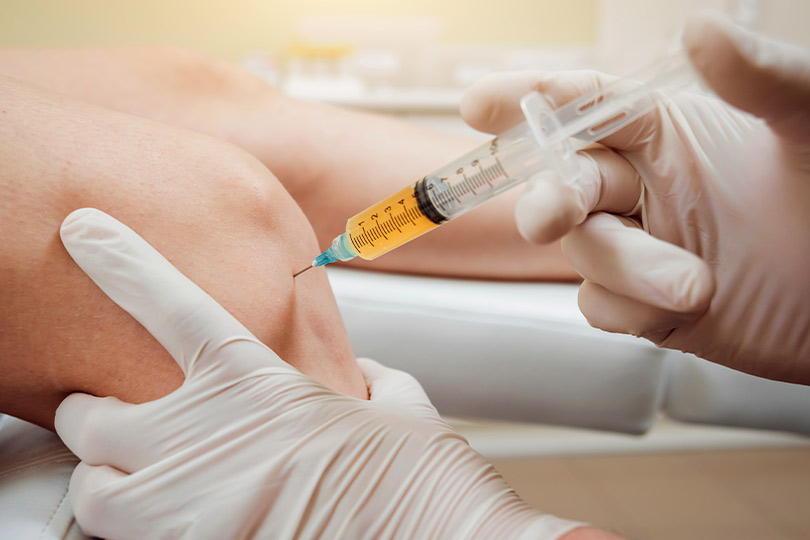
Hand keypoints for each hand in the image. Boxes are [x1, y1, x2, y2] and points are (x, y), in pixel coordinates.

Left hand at [54, 208, 584, 539]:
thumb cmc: (425, 481)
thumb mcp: (399, 407)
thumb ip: (363, 379)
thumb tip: (356, 373)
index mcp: (260, 383)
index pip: (169, 305)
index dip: (122, 262)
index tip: (87, 233)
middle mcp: (207, 439)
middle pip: (92, 415)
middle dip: (93, 413)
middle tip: (110, 412)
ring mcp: (191, 508)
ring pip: (93, 489)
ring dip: (105, 477)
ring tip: (131, 475)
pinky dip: (137, 527)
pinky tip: (174, 516)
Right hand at [460, 12, 809, 382]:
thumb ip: (763, 78)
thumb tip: (701, 28)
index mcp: (669, 134)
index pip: (586, 106)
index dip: (530, 100)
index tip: (479, 104)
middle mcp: (643, 187)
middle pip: (565, 183)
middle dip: (549, 199)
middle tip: (550, 218)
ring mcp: (639, 246)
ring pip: (583, 251)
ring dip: (625, 268)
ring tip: (695, 286)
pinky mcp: (642, 303)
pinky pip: (600, 304)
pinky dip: (628, 310)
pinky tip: (678, 312)